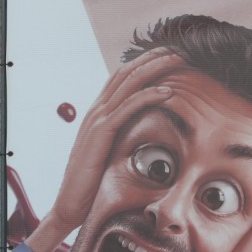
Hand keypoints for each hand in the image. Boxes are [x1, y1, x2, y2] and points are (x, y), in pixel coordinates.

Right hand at [30, 50, 186, 251]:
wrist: (71, 204)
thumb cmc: (92, 184)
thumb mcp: (110, 154)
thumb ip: (122, 138)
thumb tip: (144, 132)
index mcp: (97, 114)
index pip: (122, 78)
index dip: (145, 62)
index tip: (170, 55)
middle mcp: (95, 111)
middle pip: (125, 72)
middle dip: (153, 57)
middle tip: (180, 48)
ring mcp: (96, 121)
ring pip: (127, 83)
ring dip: (155, 68)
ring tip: (179, 60)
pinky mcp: (100, 134)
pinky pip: (127, 107)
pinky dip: (148, 96)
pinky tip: (168, 91)